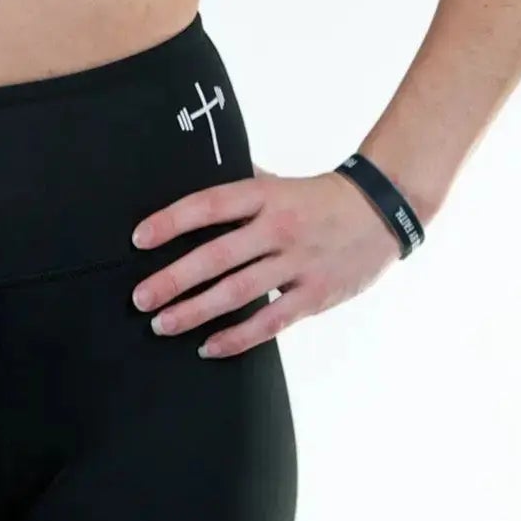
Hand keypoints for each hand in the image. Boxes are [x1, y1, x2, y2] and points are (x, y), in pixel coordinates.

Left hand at [129, 163, 403, 357]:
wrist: (381, 211)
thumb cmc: (318, 197)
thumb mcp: (277, 181)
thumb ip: (240, 184)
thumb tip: (193, 172)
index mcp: (265, 195)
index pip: (210, 205)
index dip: (173, 220)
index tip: (139, 238)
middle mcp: (278, 228)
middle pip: (217, 255)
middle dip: (174, 278)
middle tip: (139, 297)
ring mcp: (298, 263)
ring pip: (238, 292)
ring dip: (196, 311)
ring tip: (161, 325)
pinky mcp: (315, 295)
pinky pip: (271, 321)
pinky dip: (238, 337)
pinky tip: (208, 347)